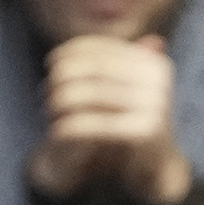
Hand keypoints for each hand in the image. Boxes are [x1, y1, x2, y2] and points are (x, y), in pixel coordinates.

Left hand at [31, 31, 186, 204]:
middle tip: (45, 91)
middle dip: (62, 78)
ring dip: (60, 102)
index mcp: (153, 64)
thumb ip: (106, 62)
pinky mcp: (145, 132)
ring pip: (89, 95)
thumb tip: (70, 38)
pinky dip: (69, 126)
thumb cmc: (133, 122)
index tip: (50, 64)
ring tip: (49, 109)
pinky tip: (56, 130)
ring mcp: (155, 106)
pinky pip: (93, 124)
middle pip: (93, 70)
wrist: (158, 166)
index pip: (101, 49)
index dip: (69, 53)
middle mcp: (158, 81)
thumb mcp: (126, 87)